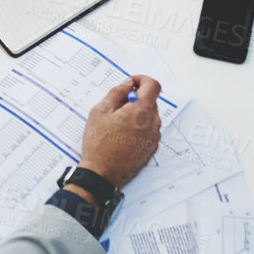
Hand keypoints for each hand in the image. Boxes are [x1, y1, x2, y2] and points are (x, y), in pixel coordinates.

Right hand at [77, 76, 161, 190]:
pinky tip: (122, 135)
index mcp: (141, 112)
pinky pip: (149, 130)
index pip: (153, 85)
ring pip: (150, 116)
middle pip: (151, 101)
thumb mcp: (100, 111)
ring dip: (138, 114)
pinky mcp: (151, 149)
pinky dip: (139, 127)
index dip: (142, 80)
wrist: (102, 174)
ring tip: (117, 124)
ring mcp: (154, 138)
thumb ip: (117, 92)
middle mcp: (152, 124)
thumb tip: (128, 84)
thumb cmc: (99, 144)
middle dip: (137, 98)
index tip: (132, 83)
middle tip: (118, 106)